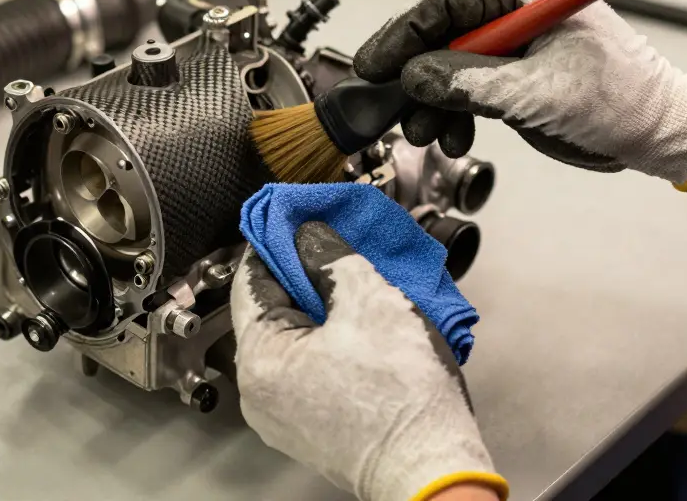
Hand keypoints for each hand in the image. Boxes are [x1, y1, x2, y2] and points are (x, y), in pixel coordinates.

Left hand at [232, 222, 507, 500]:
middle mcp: (258, 392)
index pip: (252, 278)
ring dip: (324, 310)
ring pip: (296, 340)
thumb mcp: (368, 298)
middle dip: (307, 275)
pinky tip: (366, 331)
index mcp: (258, 359)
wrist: (434, 469)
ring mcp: (283, 415)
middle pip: (273, 310)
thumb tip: (306, 234)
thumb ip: (328, 254)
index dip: (279, 239)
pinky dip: (333, 343)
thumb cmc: (403, 398)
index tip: (299, 217)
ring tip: (361, 289)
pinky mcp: (311, 428)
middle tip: (340, 248)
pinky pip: (311, 369)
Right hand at [354, 0, 686, 188]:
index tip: (377, 64)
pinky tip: (450, 135)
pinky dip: (451, 109)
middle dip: (414, 69)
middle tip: (389, 100)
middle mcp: (519, 5)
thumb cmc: (619, 102)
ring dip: (430, 98)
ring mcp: (516, 37)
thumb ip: (468, 84)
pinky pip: (467, 82)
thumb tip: (413, 77)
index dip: (405, 30)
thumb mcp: (536, 95)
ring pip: (449, 58)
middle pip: (442, 25)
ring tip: (424, 132)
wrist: (658, 132)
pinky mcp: (516, 68)